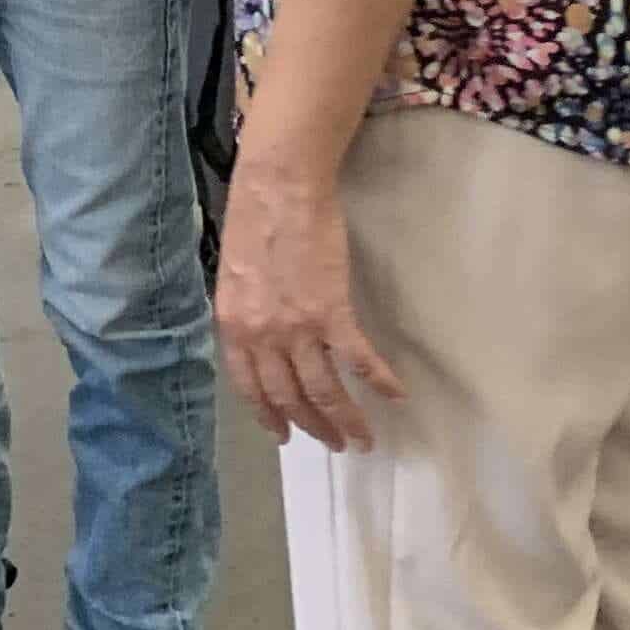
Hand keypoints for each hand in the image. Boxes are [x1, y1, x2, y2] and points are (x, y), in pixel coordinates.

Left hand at [215, 163, 405, 450]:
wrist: (277, 186)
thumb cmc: (252, 218)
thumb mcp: (233, 275)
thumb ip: (245, 313)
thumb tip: (261, 340)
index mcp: (233, 325)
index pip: (251, 386)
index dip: (269, 415)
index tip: (284, 436)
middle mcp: (262, 336)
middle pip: (289, 397)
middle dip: (313, 427)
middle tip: (333, 443)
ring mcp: (297, 328)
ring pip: (324, 392)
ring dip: (346, 420)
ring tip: (362, 438)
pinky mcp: (332, 313)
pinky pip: (358, 360)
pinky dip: (380, 381)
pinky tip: (396, 394)